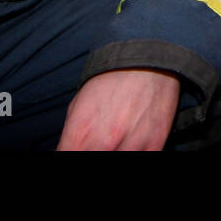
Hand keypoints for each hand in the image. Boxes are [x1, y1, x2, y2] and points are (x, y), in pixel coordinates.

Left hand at [57, 68, 181, 150]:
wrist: (147, 59)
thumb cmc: (110, 79)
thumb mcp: (78, 105)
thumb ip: (71, 137)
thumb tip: (68, 151)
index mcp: (80, 133)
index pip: (66, 158)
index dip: (71, 153)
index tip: (77, 148)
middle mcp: (104, 142)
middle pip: (92, 160)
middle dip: (93, 151)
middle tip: (99, 141)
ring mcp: (131, 145)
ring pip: (119, 161)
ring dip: (116, 152)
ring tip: (118, 140)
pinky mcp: (155, 144)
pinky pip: (144, 159)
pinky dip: (136, 151)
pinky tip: (133, 142)